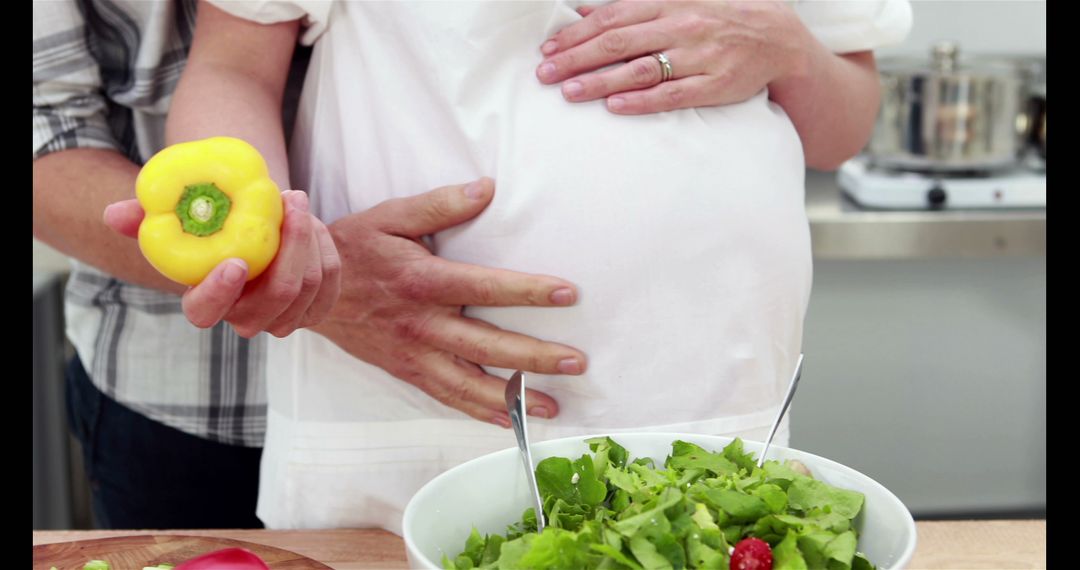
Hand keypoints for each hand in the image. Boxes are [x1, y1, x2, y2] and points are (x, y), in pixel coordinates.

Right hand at [103, 190, 340, 337]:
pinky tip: (311, 225)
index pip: (205, 312)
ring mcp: (285, 318)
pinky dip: (325, 245)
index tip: (234, 260)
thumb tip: (116, 214)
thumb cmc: (212, 228)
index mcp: (206, 303)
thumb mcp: (179, 219)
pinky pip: (331, 278)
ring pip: (309, 284)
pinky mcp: (316, 308)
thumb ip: (146, 218)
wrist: (253, 234)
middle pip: (279, 295)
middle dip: (291, 245)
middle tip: (290, 198)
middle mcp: (247, 319)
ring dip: (308, 237)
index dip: (219, 292)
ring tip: (296, 202)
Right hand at [310, 178, 586, 427]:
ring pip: (471, 383)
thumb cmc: (354, 248)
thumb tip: (486, 188)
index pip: (486, 288)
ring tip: (553, 406)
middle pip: (488, 346)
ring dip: (515, 397)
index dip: (529, 291)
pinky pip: (447, 397)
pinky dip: (478, 412)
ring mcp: (415, 354)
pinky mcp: (407, 371)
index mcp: (424, 281)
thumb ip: (439, 205)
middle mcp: (423, 324)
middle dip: (535, 357)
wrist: (307, 290)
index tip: (568, 294)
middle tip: (577, 362)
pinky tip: (507, 420)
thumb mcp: (391, 216)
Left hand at [535, 1, 809, 113]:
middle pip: (619, 43)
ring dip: (601, 81)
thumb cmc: (717, 19)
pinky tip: (615, 107)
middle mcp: (681, 26)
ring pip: (641, 70)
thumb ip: (633, 8)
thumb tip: (585, 11)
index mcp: (669, 3)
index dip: (577, 33)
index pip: (613, 18)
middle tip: (545, 73)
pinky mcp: (715, 85)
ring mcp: (698, 57)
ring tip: (570, 92)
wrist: (777, 37)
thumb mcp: (678, 1)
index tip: (549, 48)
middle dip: (577, 58)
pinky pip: (673, 94)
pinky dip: (642, 101)